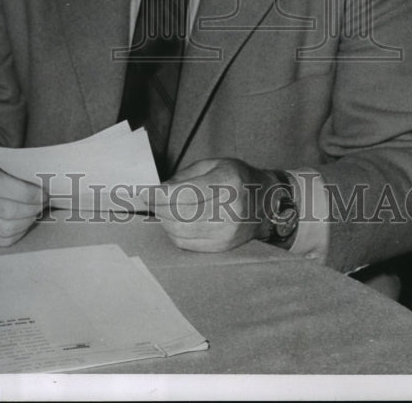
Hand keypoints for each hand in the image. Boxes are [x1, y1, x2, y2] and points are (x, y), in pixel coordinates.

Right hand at [0, 151, 47, 246]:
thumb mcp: (2, 155)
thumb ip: (19, 164)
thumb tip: (47, 179)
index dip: (26, 192)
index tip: (43, 193)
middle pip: (5, 210)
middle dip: (31, 209)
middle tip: (44, 204)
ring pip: (4, 228)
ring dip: (27, 222)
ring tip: (36, 213)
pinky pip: (0, 240)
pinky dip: (18, 233)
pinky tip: (25, 223)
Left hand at [148, 157, 276, 251]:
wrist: (266, 203)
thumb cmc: (237, 178)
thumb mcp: (213, 165)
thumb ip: (184, 177)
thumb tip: (158, 191)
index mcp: (228, 182)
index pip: (185, 194)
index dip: (159, 195)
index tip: (145, 193)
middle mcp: (230, 210)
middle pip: (179, 215)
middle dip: (159, 208)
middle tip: (152, 200)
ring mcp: (227, 232)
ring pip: (179, 232)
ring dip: (164, 221)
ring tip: (164, 210)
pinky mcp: (222, 247)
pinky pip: (186, 244)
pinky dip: (174, 233)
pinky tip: (176, 221)